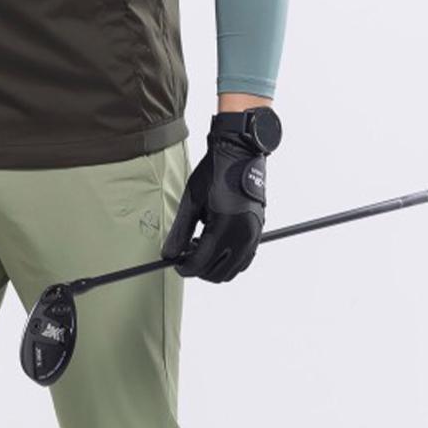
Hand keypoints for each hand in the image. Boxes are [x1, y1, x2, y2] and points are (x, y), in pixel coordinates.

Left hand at [161, 117, 266, 282]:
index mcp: (225, 229)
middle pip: (218, 273)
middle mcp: (244, 237)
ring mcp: (254, 236)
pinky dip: (228, 259)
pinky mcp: (257, 232)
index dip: (185, 267)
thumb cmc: (214, 173)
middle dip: (199, 269)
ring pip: (232, 270)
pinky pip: (244, 259)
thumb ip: (180, 231)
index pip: (202, 263)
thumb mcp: (191, 201)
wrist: (238, 153)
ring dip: (214, 266)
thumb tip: (169, 254)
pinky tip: (213, 243)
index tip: (174, 263)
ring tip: (198, 246)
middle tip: (184, 254)